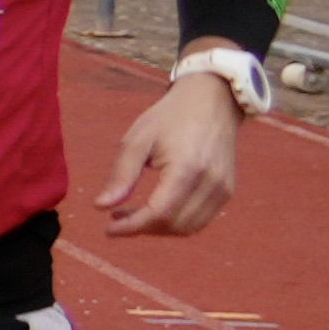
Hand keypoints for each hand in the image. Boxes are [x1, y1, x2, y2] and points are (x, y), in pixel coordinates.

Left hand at [103, 66, 246, 236]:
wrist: (212, 101)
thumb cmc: (169, 117)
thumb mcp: (137, 140)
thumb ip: (121, 175)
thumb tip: (100, 207)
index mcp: (187, 168)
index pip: (159, 213)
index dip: (132, 226)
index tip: (107, 229)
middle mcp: (211, 182)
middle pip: (174, 224)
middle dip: (142, 228)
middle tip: (117, 217)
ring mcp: (224, 188)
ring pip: (189, 227)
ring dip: (159, 229)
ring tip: (133, 214)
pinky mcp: (228, 189)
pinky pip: (201, 219)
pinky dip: (177, 222)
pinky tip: (156, 210)